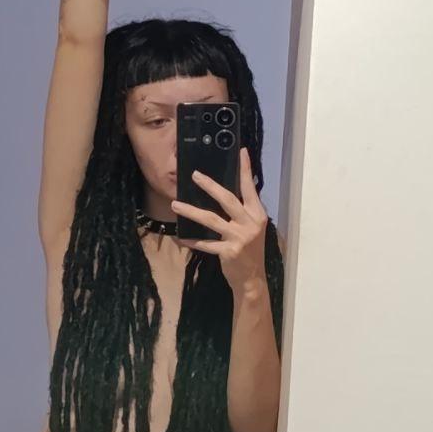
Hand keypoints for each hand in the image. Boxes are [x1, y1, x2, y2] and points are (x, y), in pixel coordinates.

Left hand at [170, 148, 269, 291]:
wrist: (252, 279)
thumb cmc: (250, 252)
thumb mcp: (252, 228)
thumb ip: (243, 212)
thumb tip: (227, 193)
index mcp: (257, 214)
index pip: (250, 188)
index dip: (245, 170)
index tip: (241, 151)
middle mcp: (250, 223)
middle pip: (228, 199)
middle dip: (210, 185)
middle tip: (194, 175)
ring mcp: (239, 237)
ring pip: (211, 219)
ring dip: (191, 211)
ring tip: (175, 205)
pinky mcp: (228, 251)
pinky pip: (205, 243)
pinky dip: (192, 240)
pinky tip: (180, 237)